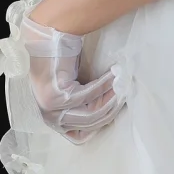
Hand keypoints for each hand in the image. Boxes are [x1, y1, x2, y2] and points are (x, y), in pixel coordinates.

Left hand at [20, 14, 123, 143]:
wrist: (49, 37)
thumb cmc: (63, 60)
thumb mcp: (74, 89)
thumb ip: (85, 105)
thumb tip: (109, 111)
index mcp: (51, 119)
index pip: (78, 136)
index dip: (99, 124)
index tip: (115, 109)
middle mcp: (48, 116)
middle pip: (88, 124)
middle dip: (111, 109)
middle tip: (125, 93)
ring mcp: (50, 107)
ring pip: (90, 114)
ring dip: (110, 99)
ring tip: (121, 85)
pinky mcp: (57, 95)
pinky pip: (88, 96)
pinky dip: (104, 86)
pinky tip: (114, 75)